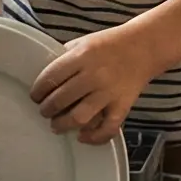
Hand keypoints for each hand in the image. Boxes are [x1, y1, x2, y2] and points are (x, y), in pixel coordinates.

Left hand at [30, 26, 160, 144]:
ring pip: (79, 117)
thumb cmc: (110, 44)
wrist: (144, 47)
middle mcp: (94, 75)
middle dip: (47, 109)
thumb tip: (46, 80)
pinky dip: (94, 137)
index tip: (35, 96)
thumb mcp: (83, 43)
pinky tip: (82, 137)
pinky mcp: (122, 105)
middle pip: (61, 99)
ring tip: (57, 125)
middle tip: (45, 111)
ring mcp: (109, 92)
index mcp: (82, 56)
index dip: (38, 91)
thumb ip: (65, 59)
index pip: (50, 78)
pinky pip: (107, 128)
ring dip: (63, 124)